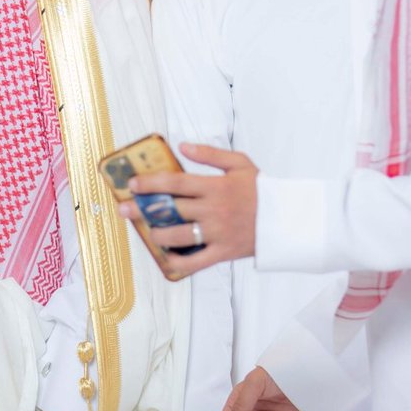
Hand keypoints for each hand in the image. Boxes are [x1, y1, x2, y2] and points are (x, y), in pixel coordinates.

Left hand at [117, 143, 256, 277]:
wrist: (286, 218)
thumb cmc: (260, 190)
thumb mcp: (240, 164)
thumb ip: (211, 155)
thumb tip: (182, 147)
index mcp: (216, 186)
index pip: (176, 183)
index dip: (151, 182)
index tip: (132, 183)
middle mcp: (213, 210)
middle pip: (171, 210)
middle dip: (143, 209)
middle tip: (124, 209)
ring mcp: (217, 233)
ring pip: (179, 237)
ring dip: (157, 235)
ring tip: (148, 231)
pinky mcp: (223, 252)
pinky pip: (196, 262)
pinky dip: (178, 263)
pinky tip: (166, 258)